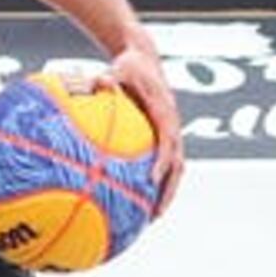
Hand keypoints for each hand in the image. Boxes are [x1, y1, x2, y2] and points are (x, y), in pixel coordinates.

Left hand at [100, 44, 183, 215]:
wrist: (144, 58)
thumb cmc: (129, 66)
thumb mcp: (119, 69)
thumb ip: (109, 79)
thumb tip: (97, 82)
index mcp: (164, 112)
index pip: (168, 142)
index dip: (162, 163)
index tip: (151, 181)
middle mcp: (172, 125)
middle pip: (178, 164)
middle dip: (169, 191)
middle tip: (154, 215)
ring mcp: (170, 132)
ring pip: (175, 168)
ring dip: (166, 193)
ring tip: (150, 218)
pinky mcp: (163, 136)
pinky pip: (164, 163)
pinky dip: (157, 182)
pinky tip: (138, 199)